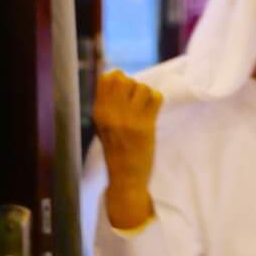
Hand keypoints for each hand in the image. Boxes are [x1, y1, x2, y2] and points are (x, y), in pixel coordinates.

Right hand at [94, 70, 161, 229]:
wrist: (125, 178)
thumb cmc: (115, 151)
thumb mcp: (102, 126)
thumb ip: (107, 104)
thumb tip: (116, 77)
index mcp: (99, 112)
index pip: (106, 79)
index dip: (118, 78)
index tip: (124, 89)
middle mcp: (111, 113)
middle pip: (124, 79)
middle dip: (133, 85)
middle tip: (136, 100)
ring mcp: (129, 120)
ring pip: (141, 87)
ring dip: (146, 94)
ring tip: (144, 107)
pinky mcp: (146, 126)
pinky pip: (156, 98)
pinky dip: (157, 100)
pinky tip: (153, 111)